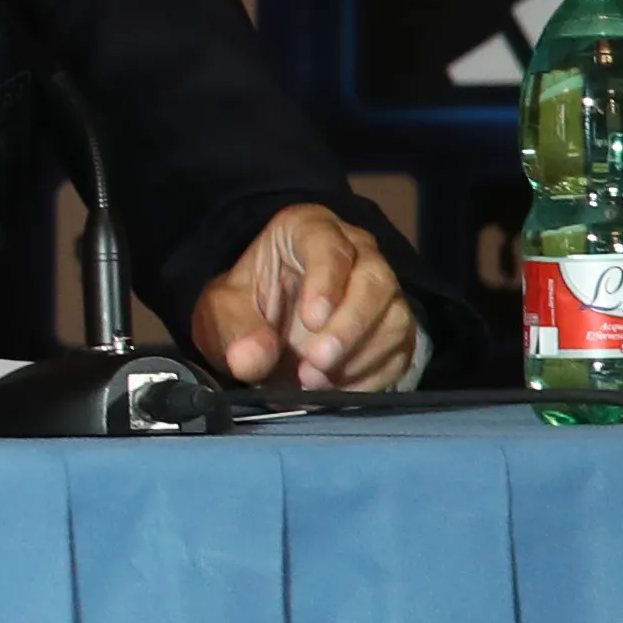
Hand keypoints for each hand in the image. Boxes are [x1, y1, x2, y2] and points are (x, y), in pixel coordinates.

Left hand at [195, 202, 418, 393]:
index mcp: (308, 230)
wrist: (265, 339)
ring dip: (359, 356)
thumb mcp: (221, 313)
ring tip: (314, 381)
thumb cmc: (244, 310)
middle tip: (317, 361)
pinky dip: (372, 377)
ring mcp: (382, 293)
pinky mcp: (394, 330)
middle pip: (374, 280)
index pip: (327, 244)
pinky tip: (339, 392)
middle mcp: (356, 254)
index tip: (311, 319)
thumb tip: (250, 359)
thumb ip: (234, 331)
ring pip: (394, 317)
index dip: (325, 280)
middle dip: (348, 325)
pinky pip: (400, 352)